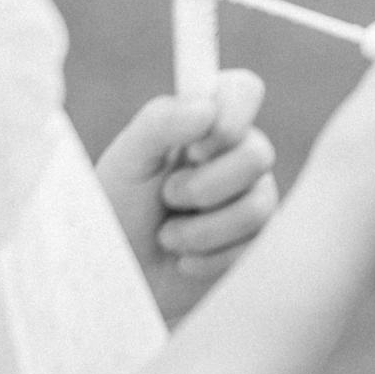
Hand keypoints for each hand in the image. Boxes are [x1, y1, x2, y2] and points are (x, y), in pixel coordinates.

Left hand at [94, 70, 279, 320]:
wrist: (119, 282)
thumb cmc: (115, 214)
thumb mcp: (128, 162)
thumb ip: (161, 124)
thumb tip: (207, 107)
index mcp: (205, 127)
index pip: (244, 91)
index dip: (234, 111)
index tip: (198, 144)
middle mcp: (236, 159)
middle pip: (258, 153)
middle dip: (205, 185)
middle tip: (168, 197)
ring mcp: (253, 202)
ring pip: (258, 205)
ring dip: (200, 228)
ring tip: (168, 237)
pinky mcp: (259, 245)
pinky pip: (255, 245)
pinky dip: (210, 257)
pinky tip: (186, 261)